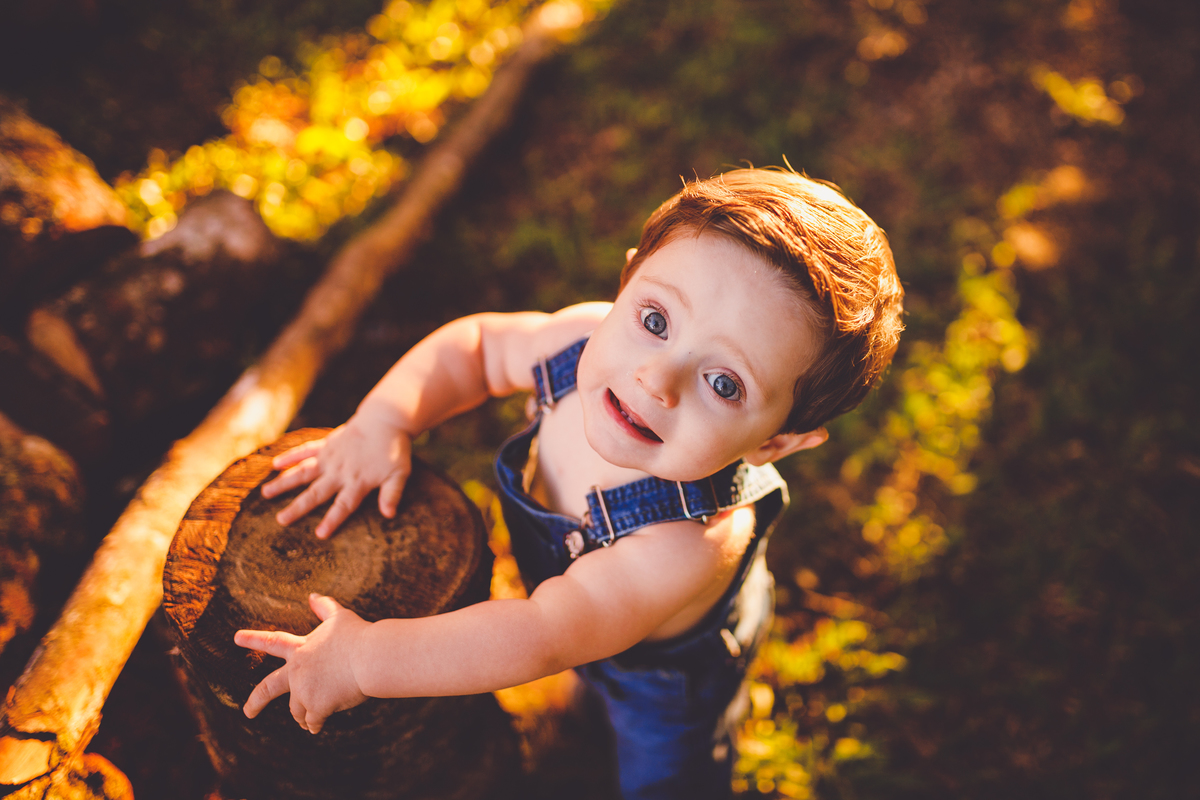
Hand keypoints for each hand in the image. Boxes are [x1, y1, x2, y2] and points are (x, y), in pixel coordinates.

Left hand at [235, 594, 369, 733]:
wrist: (371, 658)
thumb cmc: (358, 636)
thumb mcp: (340, 617)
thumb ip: (324, 607)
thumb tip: (313, 595)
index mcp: (300, 649)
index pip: (271, 641)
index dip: (253, 639)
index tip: (235, 637)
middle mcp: (296, 671)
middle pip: (268, 688)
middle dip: (255, 702)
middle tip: (247, 712)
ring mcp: (305, 691)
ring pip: (296, 710)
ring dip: (301, 715)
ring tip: (306, 722)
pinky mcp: (317, 707)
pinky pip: (313, 722)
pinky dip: (315, 725)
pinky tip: (316, 727)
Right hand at [262, 407, 412, 538]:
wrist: (386, 419)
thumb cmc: (395, 449)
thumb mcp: (400, 473)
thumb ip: (392, 493)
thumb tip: (389, 514)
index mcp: (358, 481)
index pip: (343, 505)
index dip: (332, 520)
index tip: (319, 535)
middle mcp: (339, 471)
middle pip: (316, 492)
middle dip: (298, 507)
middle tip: (280, 520)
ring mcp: (330, 457)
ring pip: (303, 471)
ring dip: (285, 482)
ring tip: (265, 493)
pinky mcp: (326, 444)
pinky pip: (305, 450)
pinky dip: (291, 456)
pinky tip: (275, 464)